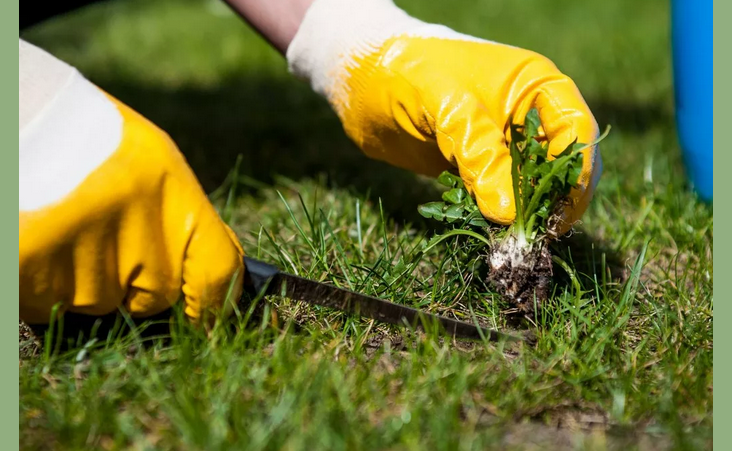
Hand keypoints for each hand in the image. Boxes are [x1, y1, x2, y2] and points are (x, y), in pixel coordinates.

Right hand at [19, 40, 243, 324]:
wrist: (18, 115)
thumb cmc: (88, 137)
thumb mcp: (151, 162)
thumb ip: (182, 220)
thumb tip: (215, 282)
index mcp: (170, 189)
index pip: (217, 270)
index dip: (216, 304)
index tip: (207, 318)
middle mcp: (135, 223)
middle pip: (153, 296)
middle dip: (133, 282)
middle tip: (103, 236)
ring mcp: (82, 247)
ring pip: (97, 302)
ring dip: (82, 280)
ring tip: (64, 225)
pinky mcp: (32, 263)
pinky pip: (48, 302)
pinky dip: (43, 283)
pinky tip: (39, 236)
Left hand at [287, 0, 601, 229]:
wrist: (360, 79)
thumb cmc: (403, 73)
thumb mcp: (444, 106)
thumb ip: (478, 152)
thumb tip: (508, 213)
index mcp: (535, 85)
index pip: (576, 132)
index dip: (574, 175)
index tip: (557, 213)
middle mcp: (528, 115)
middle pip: (563, 165)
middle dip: (553, 200)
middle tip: (531, 235)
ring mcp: (504, 142)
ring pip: (533, 186)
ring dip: (526, 213)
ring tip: (510, 239)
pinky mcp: (479, 165)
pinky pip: (501, 196)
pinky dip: (498, 215)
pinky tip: (488, 230)